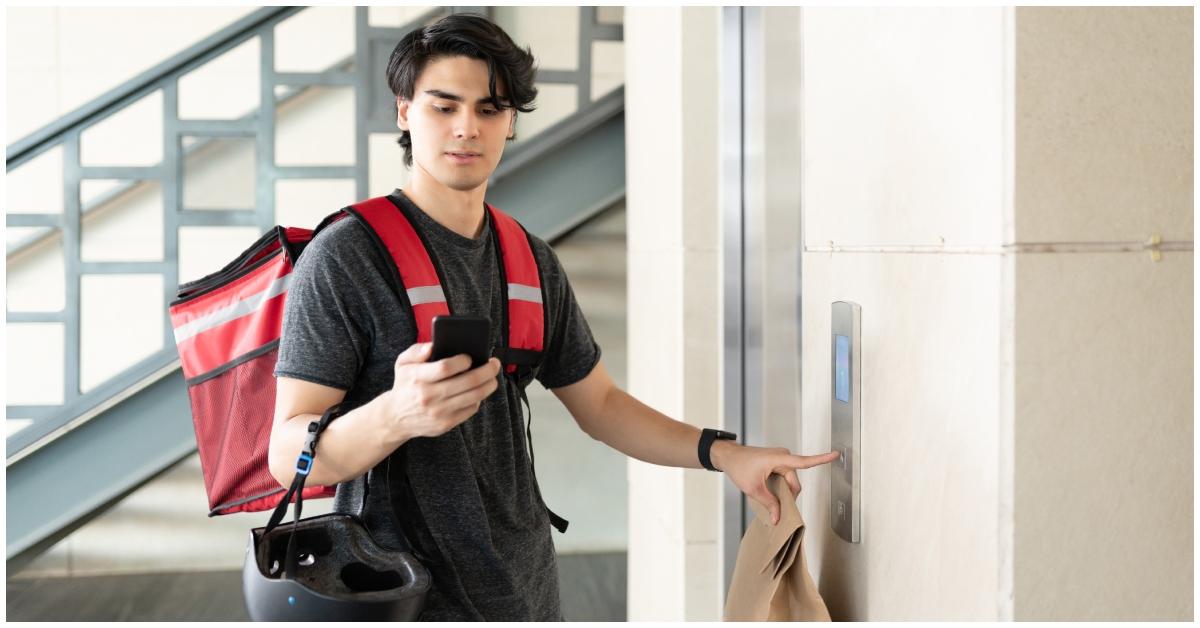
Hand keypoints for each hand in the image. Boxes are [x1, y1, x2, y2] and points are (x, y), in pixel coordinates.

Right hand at [384, 342, 500, 439]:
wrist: (395, 417)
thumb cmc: (404, 385)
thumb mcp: (402, 363)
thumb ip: (417, 350)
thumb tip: (433, 346)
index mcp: (418, 378)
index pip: (445, 367)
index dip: (462, 361)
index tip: (470, 357)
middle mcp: (428, 396)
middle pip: (467, 382)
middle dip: (487, 370)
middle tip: (495, 363)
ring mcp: (438, 412)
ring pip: (474, 396)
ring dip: (489, 385)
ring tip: (493, 376)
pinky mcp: (446, 424)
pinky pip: (470, 409)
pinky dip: (479, 399)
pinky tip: (479, 390)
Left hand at [714, 442, 840, 525]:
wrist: (728, 456)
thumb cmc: (739, 467)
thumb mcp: (753, 489)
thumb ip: (769, 503)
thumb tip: (779, 518)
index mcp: (779, 459)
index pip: (804, 461)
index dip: (821, 459)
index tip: (836, 454)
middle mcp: (783, 457)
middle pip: (795, 483)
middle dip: (789, 496)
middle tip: (776, 509)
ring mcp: (781, 459)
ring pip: (790, 482)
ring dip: (784, 492)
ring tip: (769, 497)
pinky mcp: (778, 462)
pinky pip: (785, 477)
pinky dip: (781, 486)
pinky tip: (771, 492)